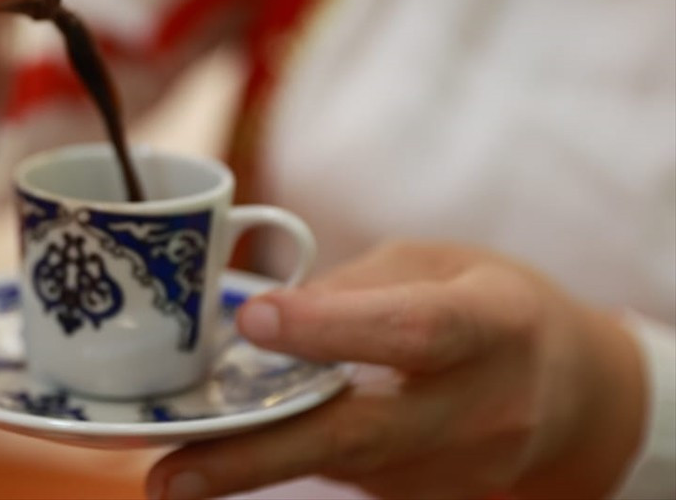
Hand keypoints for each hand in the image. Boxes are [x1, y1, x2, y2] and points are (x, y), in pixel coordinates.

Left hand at [146, 241, 645, 499]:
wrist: (573, 397)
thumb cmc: (492, 307)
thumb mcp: (437, 265)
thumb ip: (355, 289)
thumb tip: (261, 319)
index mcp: (492, 324)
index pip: (410, 331)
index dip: (332, 328)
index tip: (253, 318)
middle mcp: (479, 410)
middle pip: (361, 437)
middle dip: (259, 458)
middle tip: (170, 474)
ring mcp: (455, 472)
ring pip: (340, 467)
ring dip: (253, 467)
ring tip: (173, 470)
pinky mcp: (427, 499)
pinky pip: (346, 477)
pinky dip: (286, 461)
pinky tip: (231, 456)